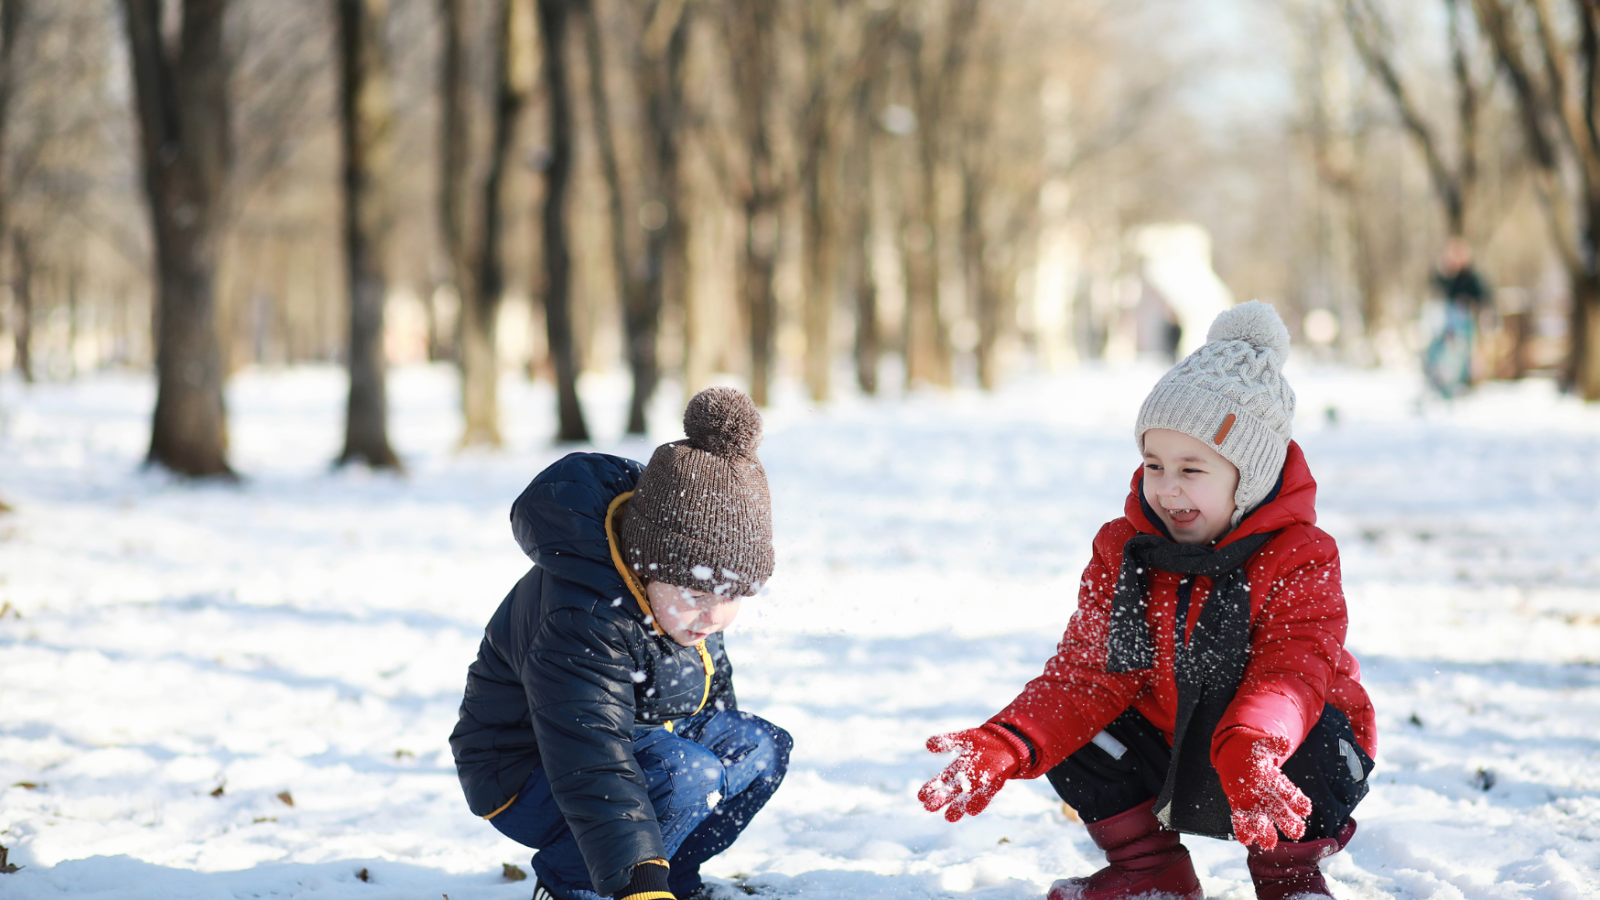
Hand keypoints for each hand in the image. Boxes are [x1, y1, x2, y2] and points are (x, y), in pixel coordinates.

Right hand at [918, 726, 1020, 821]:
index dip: (930, 787)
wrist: (1005, 743)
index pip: (940, 780)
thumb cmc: (982, 741)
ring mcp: (980, 784)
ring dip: (958, 807)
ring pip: (966, 797)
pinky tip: (972, 811)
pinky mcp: (994, 785)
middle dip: (940, 799)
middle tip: (928, 807)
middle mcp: (966, 779)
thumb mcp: (963, 738)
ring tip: (949, 818)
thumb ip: (947, 741)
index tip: (920, 796)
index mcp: (956, 769)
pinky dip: (980, 803)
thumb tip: (928, 744)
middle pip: (951, 791)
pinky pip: (986, 795)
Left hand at [1217, 732, 1311, 849]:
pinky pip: (1240, 818)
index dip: (1298, 801)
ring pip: (1261, 818)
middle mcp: (1267, 795)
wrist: (1234, 752)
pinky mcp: (1237, 804)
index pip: (1290, 794)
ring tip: (1269, 842)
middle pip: (1280, 811)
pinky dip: (1242, 828)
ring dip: (1265, 830)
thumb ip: (1273, 745)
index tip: (1306, 809)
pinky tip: (1245, 838)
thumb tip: (1286, 743)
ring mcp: (1252, 801)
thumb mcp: (1262, 744)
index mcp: (1276, 781)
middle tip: (1297, 832)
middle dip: (1287, 821)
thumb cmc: (1252, 747)